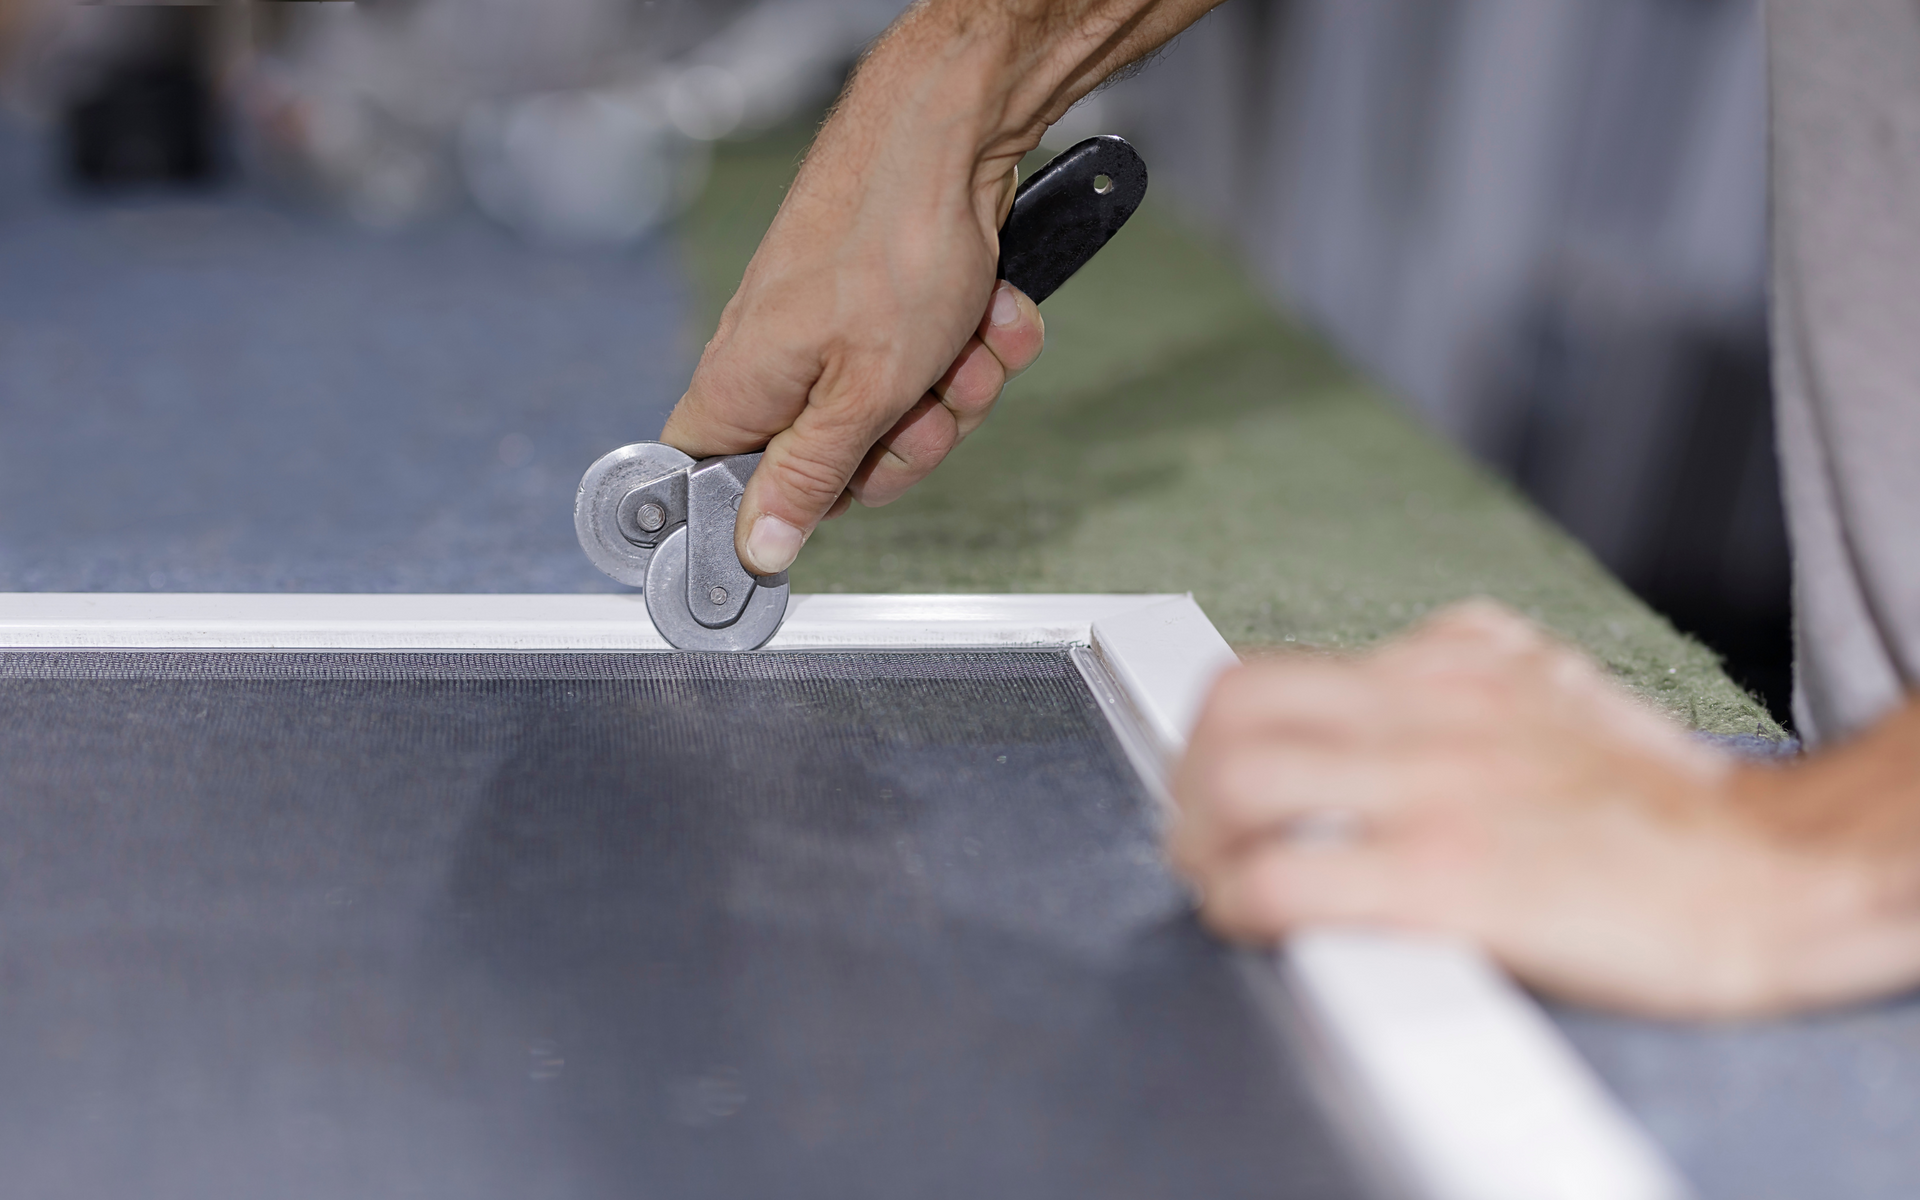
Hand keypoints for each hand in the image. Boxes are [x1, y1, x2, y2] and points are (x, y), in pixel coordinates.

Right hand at [659, 0, 1222, 574]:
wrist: (952, 135)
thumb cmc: (892, 241)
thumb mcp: (860, 394)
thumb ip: (809, 479)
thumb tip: (758, 549)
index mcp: (740, 392)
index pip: (718, 490)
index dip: (780, 512)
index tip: (831, 500)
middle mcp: (781, 367)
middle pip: (843, 470)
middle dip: (910, 441)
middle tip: (924, 401)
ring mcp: (840, 338)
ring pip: (906, 420)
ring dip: (958, 386)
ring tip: (962, 337)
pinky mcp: (894, 313)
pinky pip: (940, 368)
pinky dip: (976, 342)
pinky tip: (986, 308)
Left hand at [1168, 601, 1919, 1017]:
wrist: (1769, 872)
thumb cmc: (1666, 802)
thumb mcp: (1559, 685)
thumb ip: (1473, 664)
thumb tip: (1417, 650)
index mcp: (1451, 667)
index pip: (1271, 672)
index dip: (1214, 736)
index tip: (1210, 783)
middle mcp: (1429, 712)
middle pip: (1231, 711)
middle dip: (1188, 783)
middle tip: (1200, 839)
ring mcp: (1431, 791)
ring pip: (1238, 781)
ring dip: (1202, 843)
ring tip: (1221, 883)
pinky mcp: (1445, 878)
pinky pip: (1286, 875)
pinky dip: (1244, 902)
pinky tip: (1260, 923)